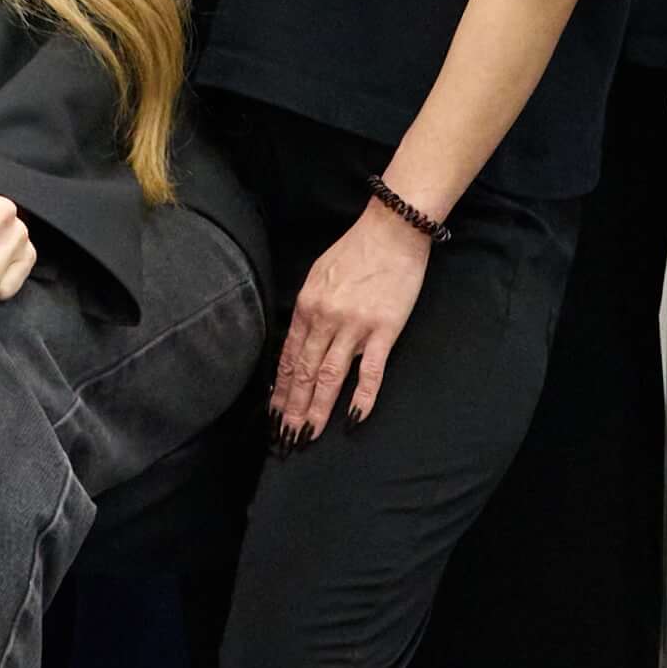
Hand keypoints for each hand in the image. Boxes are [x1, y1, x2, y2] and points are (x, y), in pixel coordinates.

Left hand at [273, 209, 428, 439]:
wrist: (392, 230)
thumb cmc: (355, 250)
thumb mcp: (318, 275)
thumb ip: (308, 309)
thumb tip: (299, 340)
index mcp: (307, 306)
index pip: (288, 357)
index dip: (281, 389)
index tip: (274, 413)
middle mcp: (325, 319)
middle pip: (304, 372)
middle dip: (293, 408)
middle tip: (285, 437)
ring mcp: (355, 327)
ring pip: (330, 377)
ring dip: (317, 409)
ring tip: (308, 435)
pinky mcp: (384, 330)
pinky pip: (371, 371)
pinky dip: (361, 397)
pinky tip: (353, 418)